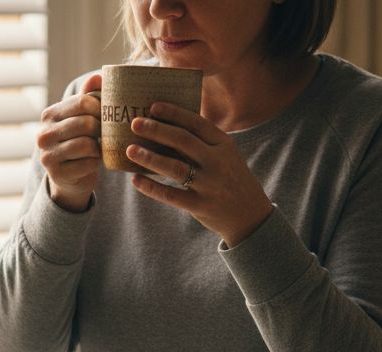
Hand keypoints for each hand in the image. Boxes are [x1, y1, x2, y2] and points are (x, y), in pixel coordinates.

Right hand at [37, 72, 101, 212]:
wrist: (70, 178)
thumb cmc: (80, 142)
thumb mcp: (82, 117)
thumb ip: (89, 96)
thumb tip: (98, 76)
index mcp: (50, 114)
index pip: (83, 102)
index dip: (101, 108)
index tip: (105, 116)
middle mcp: (44, 134)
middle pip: (86, 123)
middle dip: (101, 130)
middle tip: (103, 135)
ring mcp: (48, 155)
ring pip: (86, 144)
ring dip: (98, 148)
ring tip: (97, 149)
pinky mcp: (57, 173)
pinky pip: (88, 164)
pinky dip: (95, 163)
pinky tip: (92, 163)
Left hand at [125, 102, 274, 245]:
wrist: (250, 215)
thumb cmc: (231, 179)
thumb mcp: (226, 156)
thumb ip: (204, 142)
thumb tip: (168, 124)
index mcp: (224, 145)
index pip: (197, 123)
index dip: (174, 113)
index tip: (153, 106)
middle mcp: (217, 162)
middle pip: (183, 141)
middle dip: (157, 130)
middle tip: (135, 123)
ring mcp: (209, 185)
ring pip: (174, 168)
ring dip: (150, 157)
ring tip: (130, 150)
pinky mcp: (200, 206)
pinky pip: (171, 195)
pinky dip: (151, 187)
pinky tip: (136, 180)